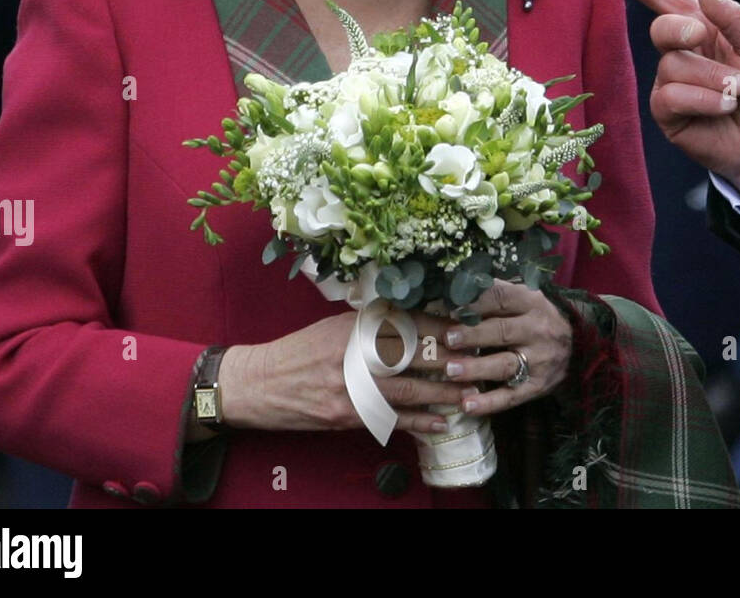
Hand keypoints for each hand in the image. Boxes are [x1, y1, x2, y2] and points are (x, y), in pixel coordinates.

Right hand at [219, 311, 468, 435]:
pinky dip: (419, 422)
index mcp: (354, 327)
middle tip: (481, 359)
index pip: (406, 322)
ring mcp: (350, 388)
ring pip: (408, 390)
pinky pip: (391, 419)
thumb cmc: (299, 351)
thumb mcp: (334, 325)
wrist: (258, 385)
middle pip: (413, 356)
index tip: (467, 326)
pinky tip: (442, 422)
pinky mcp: (347, 415)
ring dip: (443, 393)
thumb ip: (372, 323)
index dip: (439, 326)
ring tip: (472, 393)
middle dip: (450, 359)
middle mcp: (354, 354)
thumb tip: (412, 317)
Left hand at [442, 280, 572, 416]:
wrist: (578, 346)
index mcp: (531, 302)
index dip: (477, 302)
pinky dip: (489, 402)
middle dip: (473, 335)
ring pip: (505, 364)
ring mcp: (539, 360)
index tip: (452, 308)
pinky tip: (467, 405)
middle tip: (448, 338)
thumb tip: (455, 290)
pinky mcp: (537, 386)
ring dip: (477, 368)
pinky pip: (511, 396)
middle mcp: (537, 330)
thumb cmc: (537, 317)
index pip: (503, 298)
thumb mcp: (525, 298)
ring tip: (450, 370)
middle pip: (502, 331)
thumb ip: (496, 294)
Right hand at [598, 0, 739, 190]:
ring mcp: (670, 82)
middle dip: (681, 31)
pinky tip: (723, 107)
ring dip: (712, 78)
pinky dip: (702, 99)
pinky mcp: (666, 113)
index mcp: (701, 25)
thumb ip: (733, 15)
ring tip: (737, 91)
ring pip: (672, 66)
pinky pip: (670, 96)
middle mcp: (681, 51)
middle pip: (661, 28)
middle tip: (703, 38)